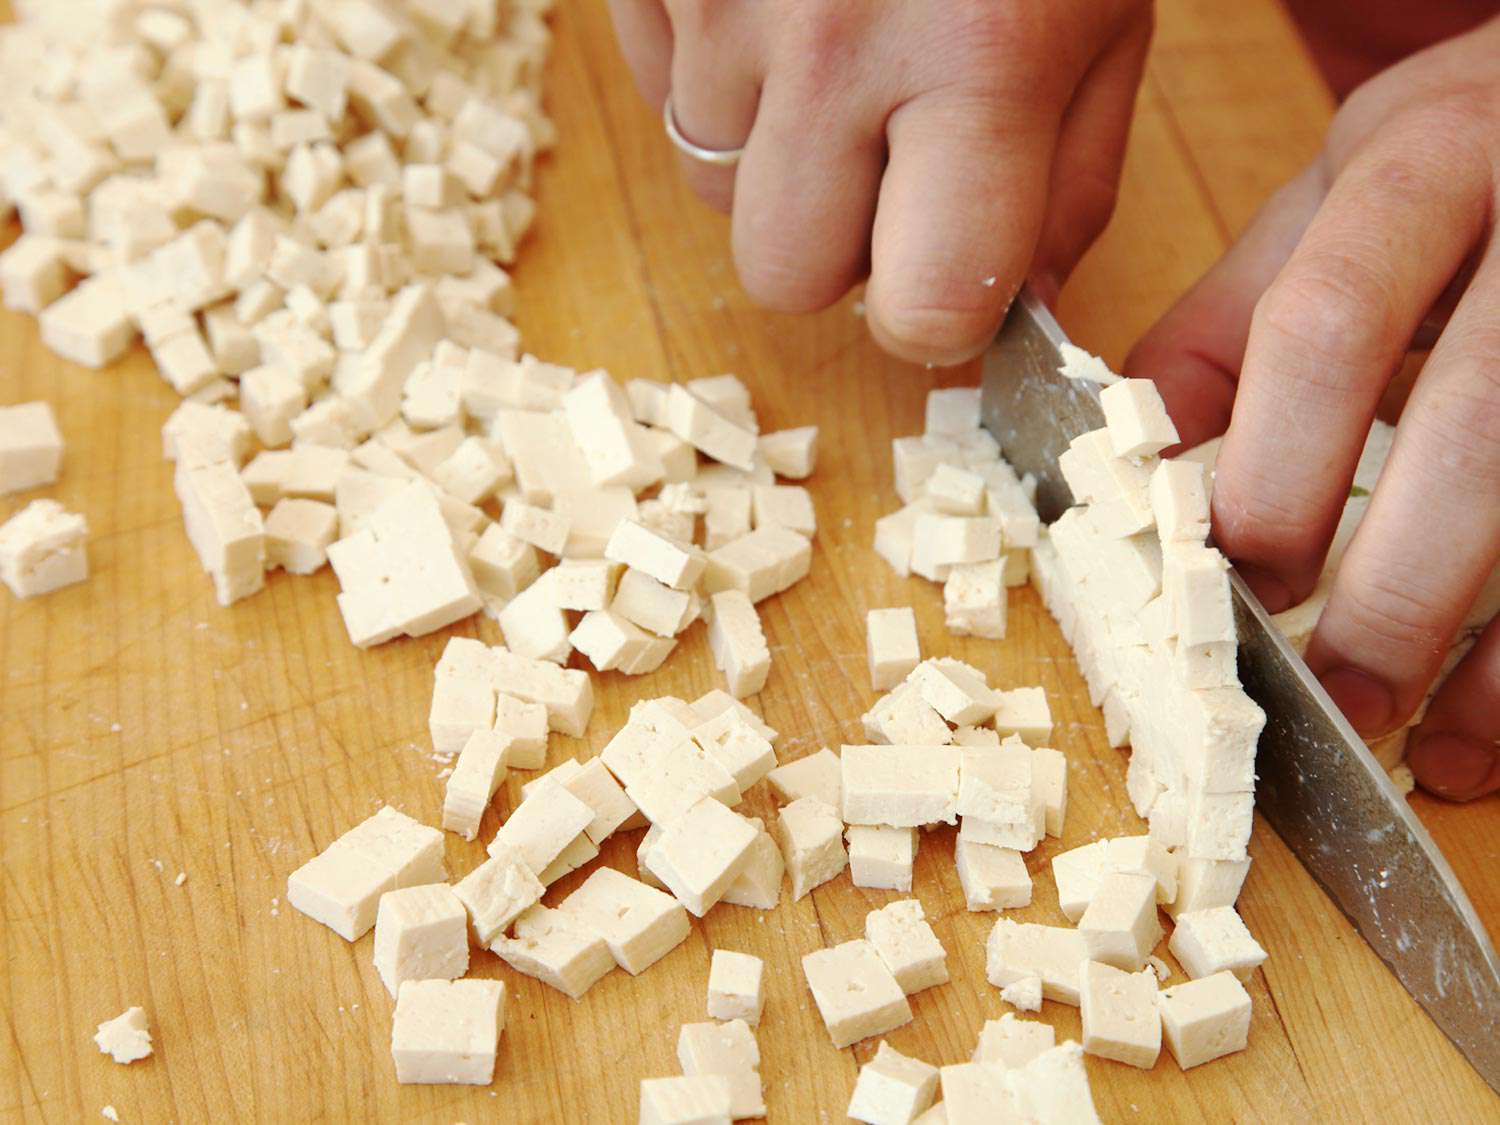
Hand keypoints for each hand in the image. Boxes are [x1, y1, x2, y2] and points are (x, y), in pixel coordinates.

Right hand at [608, 0, 1152, 364]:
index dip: (936, 313)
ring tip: (835, 43)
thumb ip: (1070, 175)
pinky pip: (661, 94)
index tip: (948, 276)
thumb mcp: (1105, 10)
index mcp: (980, 59)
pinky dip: (718, 76)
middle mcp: (831, 41)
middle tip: (884, 159)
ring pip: (709, 188)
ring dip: (772, 154)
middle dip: (836, 248)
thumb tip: (1015, 306)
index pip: (923, 305)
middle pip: (783, 276)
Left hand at [1127, 17, 1499, 798]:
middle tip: (1329, 702)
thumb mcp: (1331, 200)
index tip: (1232, 587)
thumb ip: (1228, 319)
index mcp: (1415, 171)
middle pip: (1472, 432)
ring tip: (1429, 749)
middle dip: (1391, 591)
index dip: (1272, 475)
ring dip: (1495, 649)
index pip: (1323, 333)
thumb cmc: (1453, 164)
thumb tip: (1120, 455)